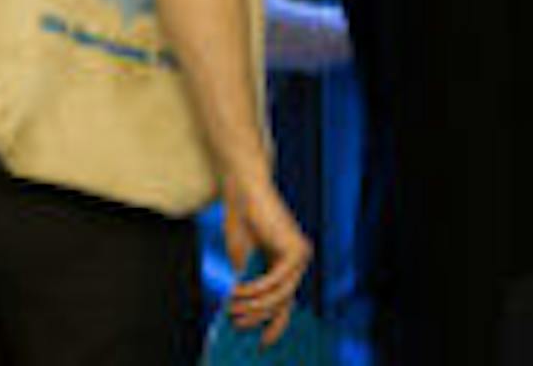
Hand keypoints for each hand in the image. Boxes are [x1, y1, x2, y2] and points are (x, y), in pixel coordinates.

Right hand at [222, 175, 311, 345]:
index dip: (274, 325)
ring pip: (279, 295)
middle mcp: (298, 261)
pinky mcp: (296, 250)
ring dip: (253, 305)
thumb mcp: (243, 258)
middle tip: (236, 324)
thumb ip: (247, 282)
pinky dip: (256, 289)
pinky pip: (277, 281)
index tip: (262, 345)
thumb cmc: (241, 218)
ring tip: (232, 308)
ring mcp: (300, 256)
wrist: (243, 188)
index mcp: (286, 263)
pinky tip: (238, 292)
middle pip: (282, 302)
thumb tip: (243, 311)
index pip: (284, 302)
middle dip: (257, 317)